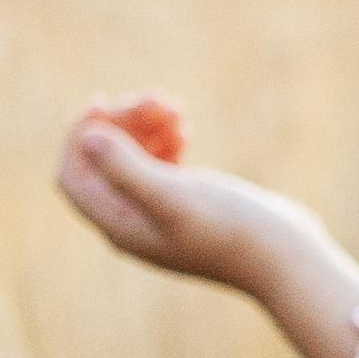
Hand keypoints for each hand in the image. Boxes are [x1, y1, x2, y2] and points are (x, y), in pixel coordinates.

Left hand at [56, 94, 322, 294]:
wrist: (284, 258)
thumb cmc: (231, 230)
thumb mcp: (174, 196)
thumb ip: (126, 168)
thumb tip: (88, 136)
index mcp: (121, 226)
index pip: (74, 177)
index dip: (80, 137)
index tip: (105, 104)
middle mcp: (134, 224)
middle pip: (103, 162)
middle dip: (123, 123)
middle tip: (159, 99)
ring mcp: (160, 215)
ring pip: (132, 159)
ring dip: (146, 126)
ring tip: (177, 108)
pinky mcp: (186, 206)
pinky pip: (157, 165)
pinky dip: (164, 140)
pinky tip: (186, 128)